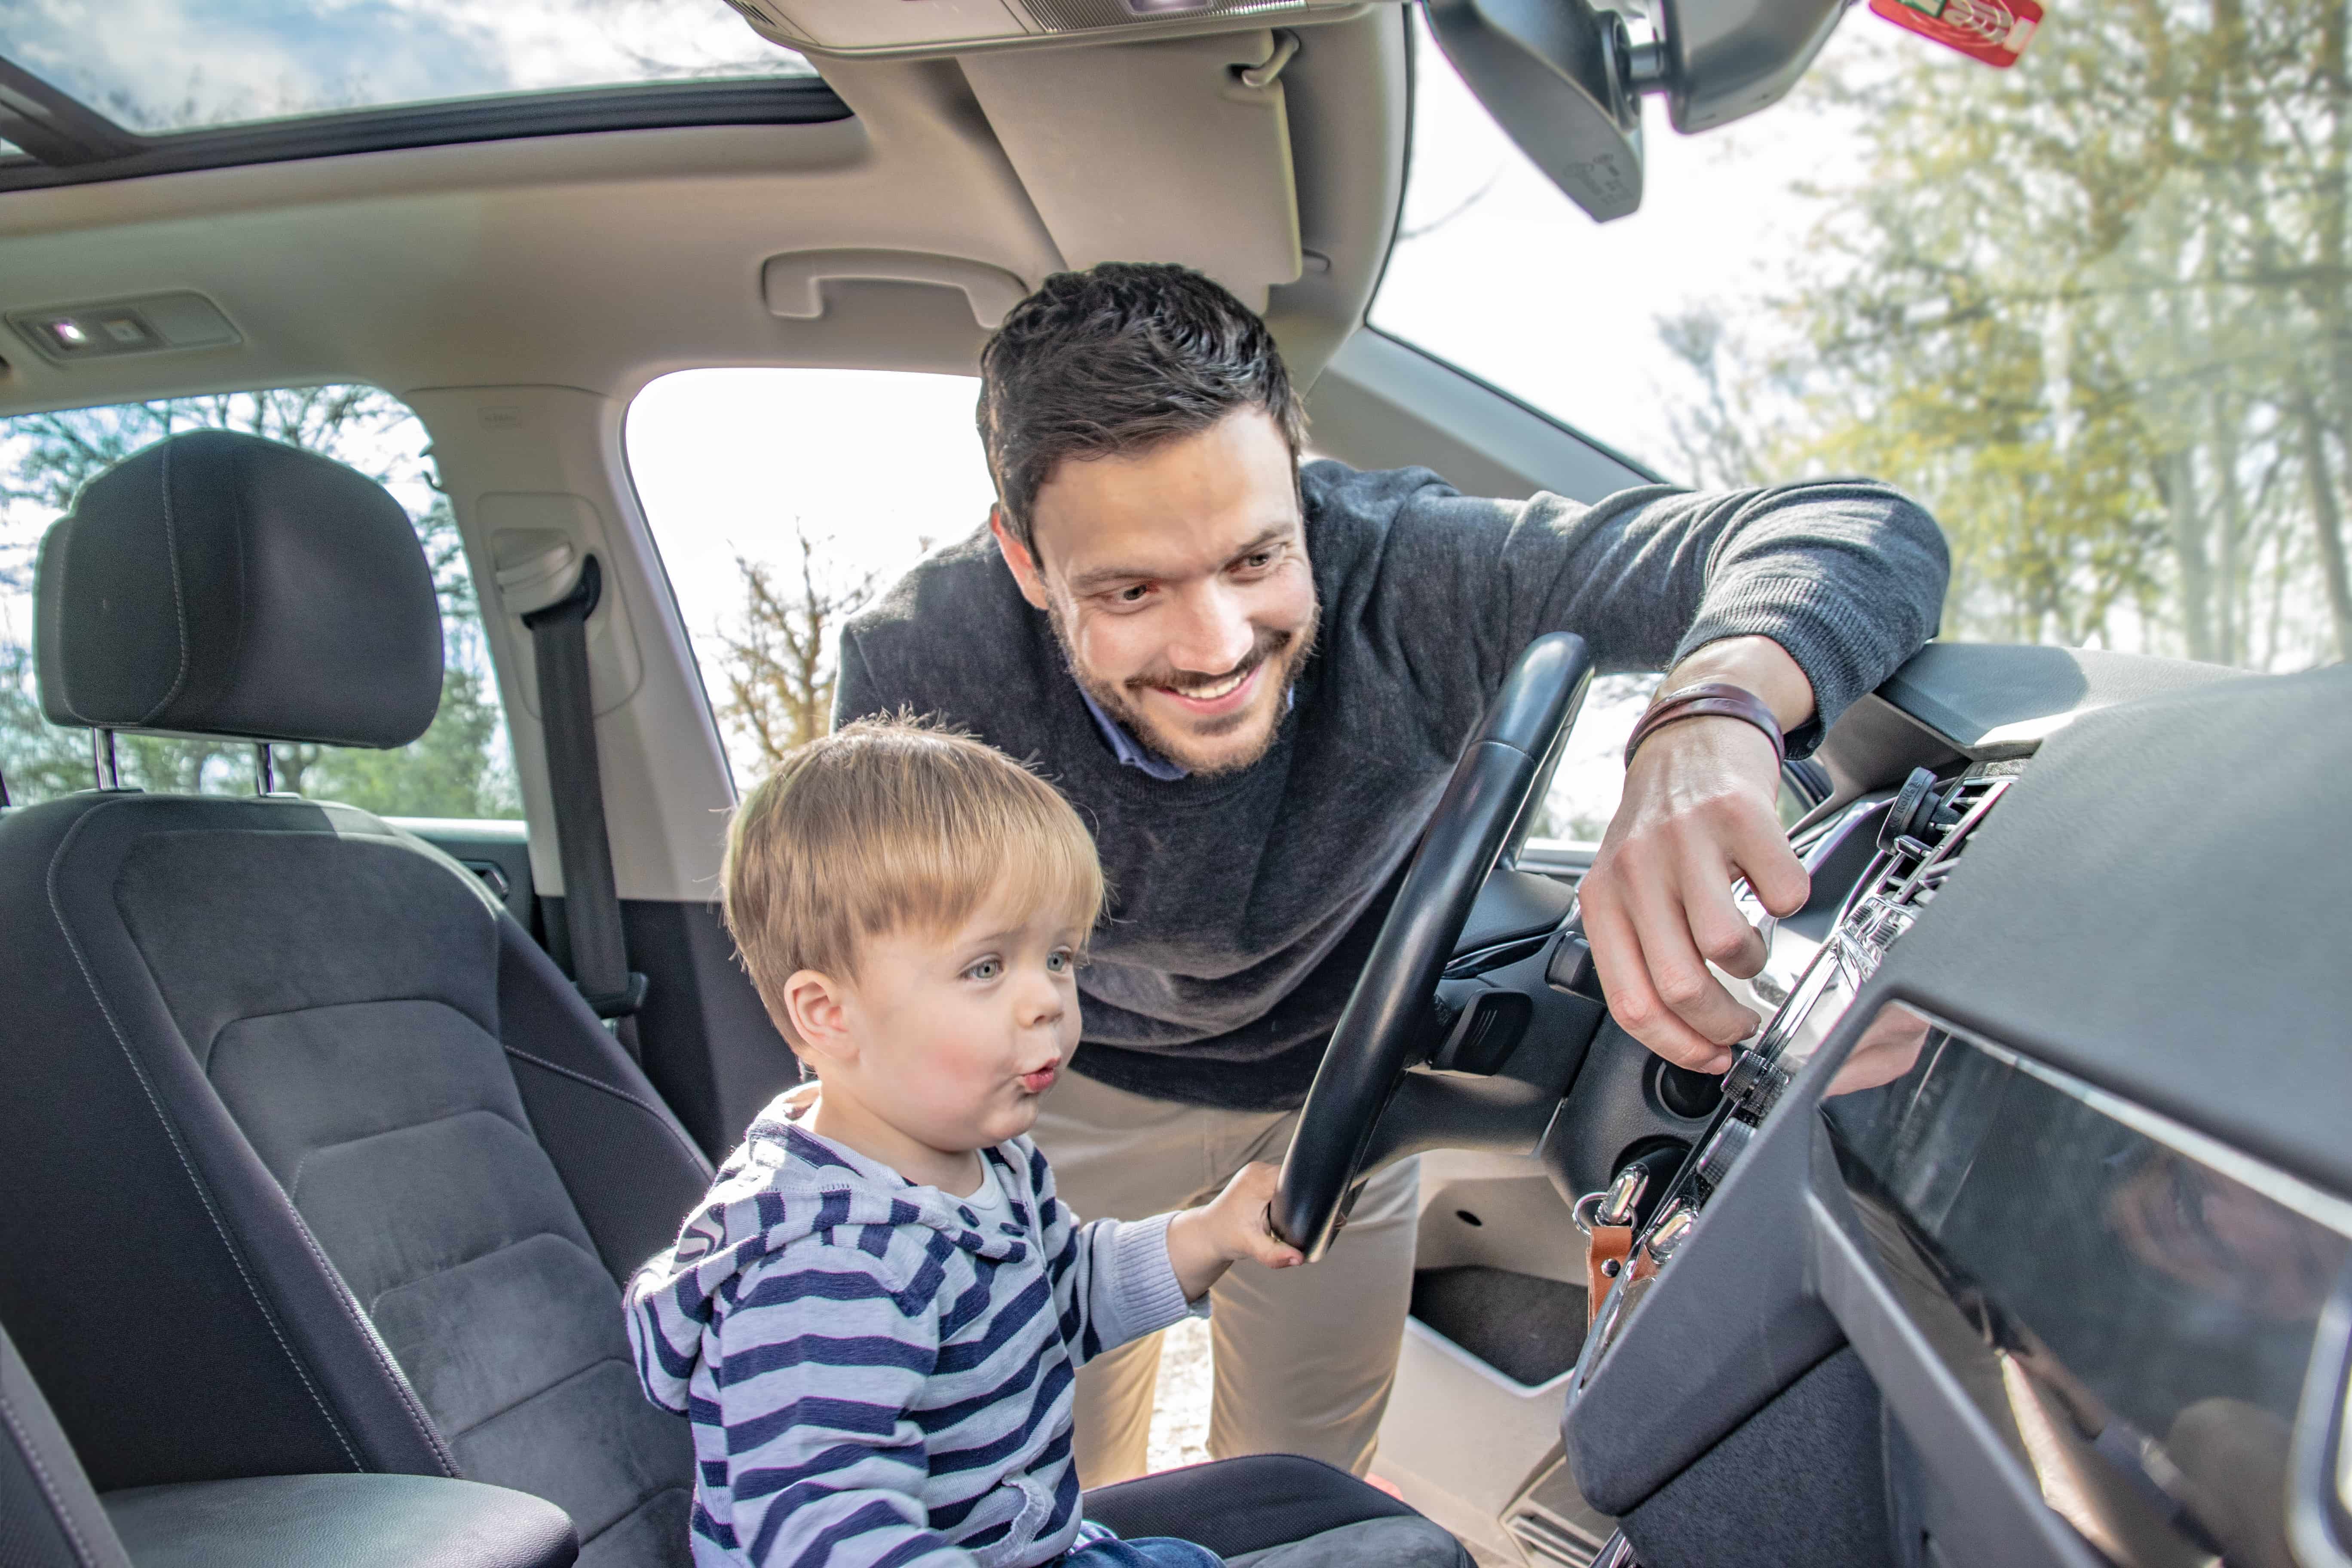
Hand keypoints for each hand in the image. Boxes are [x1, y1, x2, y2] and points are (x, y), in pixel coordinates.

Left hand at [1165, 1162, 1304, 1300]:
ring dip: (1290, 1200)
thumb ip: (1275, 1253)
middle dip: (1297, 1201)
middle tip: (1287, 1223)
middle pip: (1293, 1179)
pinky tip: (1274, 1213)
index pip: (1295, 1178)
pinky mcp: (1258, 1177)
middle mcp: (1258, 1169)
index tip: (1302, 1216)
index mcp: (1258, 1180)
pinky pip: (1279, 1183)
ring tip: (1278, 1219)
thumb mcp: (1251, 1247)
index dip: (1304, 1195)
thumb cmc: (1226, 1237)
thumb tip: (1299, 1259)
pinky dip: (1281, 1198)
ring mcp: (1257, 1171)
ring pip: (1288, 1181)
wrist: (1207, 1233)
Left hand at [1577, 660, 1811, 1072]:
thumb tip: (1683, 1028)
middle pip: (1681, 986)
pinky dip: (1789, 905)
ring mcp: (1685, 842)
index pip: (1631, 1002)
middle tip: (1742, 1020)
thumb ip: (1643, 947)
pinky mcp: (1738, 815)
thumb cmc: (1662, 823)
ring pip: (1726, 947)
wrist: (1691, 737)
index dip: (1676, 1046)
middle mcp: (1636, 871)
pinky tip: (1774, 891)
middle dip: (1723, 1023)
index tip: (1709, 1058)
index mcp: (1603, 900)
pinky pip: (1781, 893)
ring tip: (1752, 950)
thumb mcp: (1628, 885)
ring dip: (1753, 966)